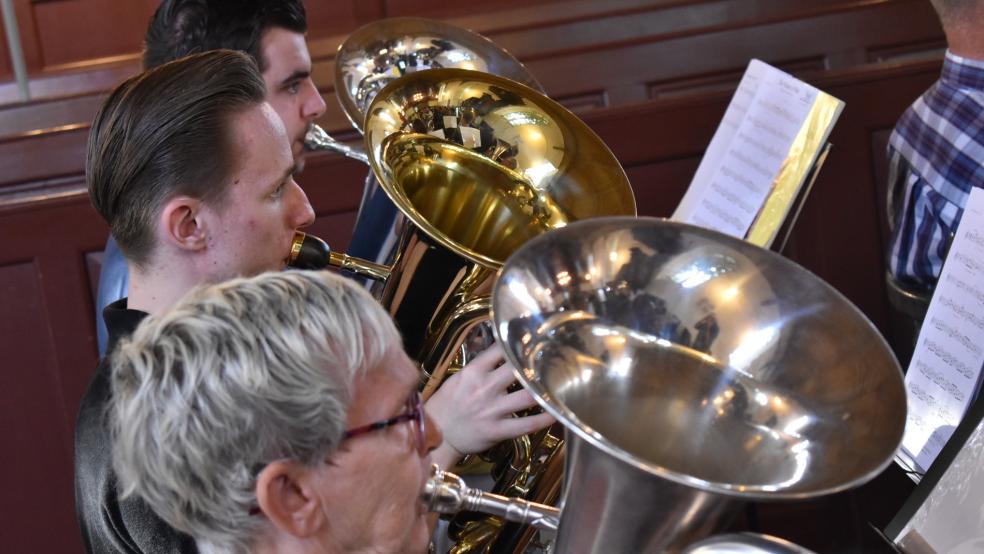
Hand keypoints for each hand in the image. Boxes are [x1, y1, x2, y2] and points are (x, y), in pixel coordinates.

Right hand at [424, 344, 554, 467]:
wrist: (437, 435)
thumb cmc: (446, 405)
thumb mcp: (458, 379)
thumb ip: (480, 368)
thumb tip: (501, 355)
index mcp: (474, 372)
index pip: (500, 349)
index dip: (518, 342)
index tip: (531, 338)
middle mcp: (485, 387)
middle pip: (518, 370)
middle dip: (536, 364)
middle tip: (554, 359)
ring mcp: (493, 409)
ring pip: (527, 396)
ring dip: (545, 390)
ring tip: (560, 383)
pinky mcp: (498, 430)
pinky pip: (527, 424)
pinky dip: (544, 419)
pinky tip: (555, 413)